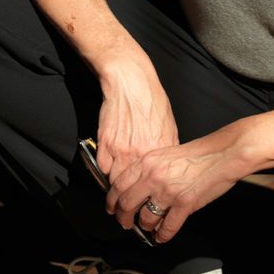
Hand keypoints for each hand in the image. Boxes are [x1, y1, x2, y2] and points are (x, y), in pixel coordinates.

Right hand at [95, 51, 179, 185]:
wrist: (130, 81)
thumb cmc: (151, 98)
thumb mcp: (169, 123)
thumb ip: (169, 146)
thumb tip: (168, 162)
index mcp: (160, 149)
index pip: (155, 182)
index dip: (151, 190)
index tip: (148, 192)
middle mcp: (140, 153)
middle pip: (134, 186)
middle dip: (132, 190)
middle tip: (130, 189)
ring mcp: (121, 150)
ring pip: (116, 180)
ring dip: (117, 180)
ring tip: (120, 177)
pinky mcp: (105, 143)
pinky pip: (103, 166)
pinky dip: (106, 166)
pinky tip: (111, 160)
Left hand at [104, 125, 249, 243]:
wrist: (222, 154)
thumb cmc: (198, 153)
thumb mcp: (165, 153)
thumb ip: (148, 168)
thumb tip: (135, 186)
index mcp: (148, 162)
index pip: (119, 185)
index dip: (112, 200)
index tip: (112, 207)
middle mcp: (154, 177)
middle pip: (127, 204)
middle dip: (123, 218)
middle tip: (125, 223)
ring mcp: (169, 192)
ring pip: (146, 218)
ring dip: (145, 226)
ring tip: (147, 227)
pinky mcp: (184, 205)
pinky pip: (167, 227)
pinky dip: (162, 235)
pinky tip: (161, 236)